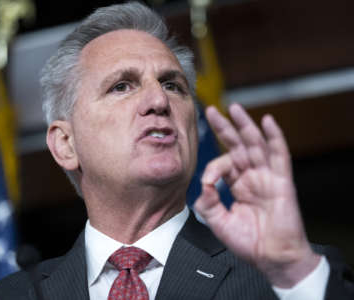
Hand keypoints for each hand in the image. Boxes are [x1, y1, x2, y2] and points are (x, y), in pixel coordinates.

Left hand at [194, 104, 319, 287]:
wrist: (272, 258)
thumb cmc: (249, 242)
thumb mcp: (219, 223)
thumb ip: (208, 204)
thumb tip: (202, 185)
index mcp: (238, 184)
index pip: (223, 164)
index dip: (212, 167)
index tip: (207, 181)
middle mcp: (252, 176)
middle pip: (237, 145)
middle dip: (225, 127)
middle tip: (211, 110)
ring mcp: (267, 176)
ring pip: (256, 144)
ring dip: (245, 125)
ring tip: (234, 107)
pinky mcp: (282, 181)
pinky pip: (279, 155)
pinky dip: (275, 138)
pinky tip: (268, 122)